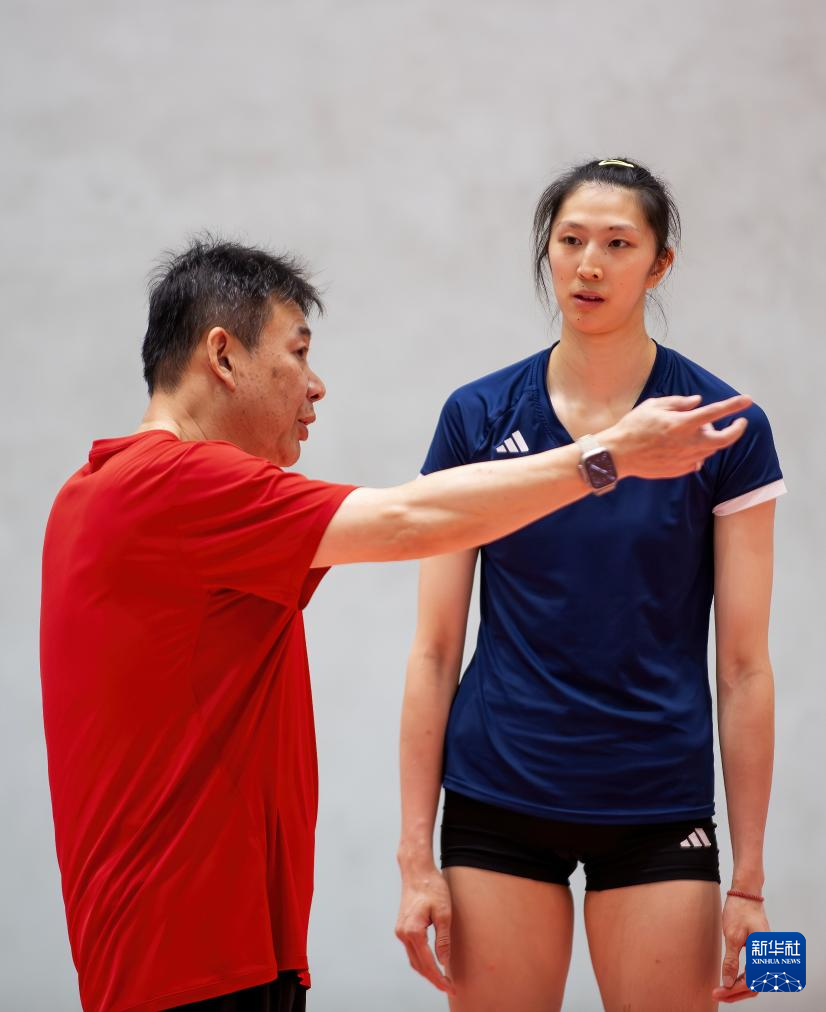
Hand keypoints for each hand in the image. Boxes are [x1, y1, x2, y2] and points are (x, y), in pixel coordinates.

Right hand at [395, 864, 454, 993]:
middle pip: (418, 965)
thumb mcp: (444, 912)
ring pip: (413, 960)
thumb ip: (443, 939)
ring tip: (442, 980)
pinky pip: (411, 950)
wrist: (417, 870)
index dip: (439, 978)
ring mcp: (400, 930)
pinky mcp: (402, 927)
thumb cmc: (432, 887)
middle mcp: (403, 933)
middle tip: (449, 987)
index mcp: (413, 931)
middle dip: (433, 979)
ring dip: (426, 972)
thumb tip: (443, 962)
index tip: (450, 988)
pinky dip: (421, 961)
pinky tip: (431, 963)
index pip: (427, 963)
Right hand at [604, 393, 751, 479]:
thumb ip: (678, 402)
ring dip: (710, 439)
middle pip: (724, 440)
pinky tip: (684, 447)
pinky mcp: (679, 470)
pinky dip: (697, 453)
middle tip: (739, 423)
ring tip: (695, 431)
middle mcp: (687, 443)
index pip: (716, 412)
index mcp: (682, 423)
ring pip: (710, 450)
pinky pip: (697, 461)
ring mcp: (685, 459)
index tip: (747, 400)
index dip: (734, 405)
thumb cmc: (633, 427)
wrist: (617, 455)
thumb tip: (698, 402)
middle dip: (736, 430)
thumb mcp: (653, 406)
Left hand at [711, 895, 768, 1003]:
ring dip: (739, 987)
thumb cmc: (740, 910)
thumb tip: (727, 983)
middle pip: (755, 986)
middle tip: (717, 995)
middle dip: (736, 993)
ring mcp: (766, 954)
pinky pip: (754, 971)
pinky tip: (731, 979)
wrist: (746, 893)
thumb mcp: (732, 936)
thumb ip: (731, 961)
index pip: (750, 983)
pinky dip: (743, 978)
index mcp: (764, 955)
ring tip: (722, 990)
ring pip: (755, 980)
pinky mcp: (761, 951)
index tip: (718, 993)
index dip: (733, 991)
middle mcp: (768, 957)